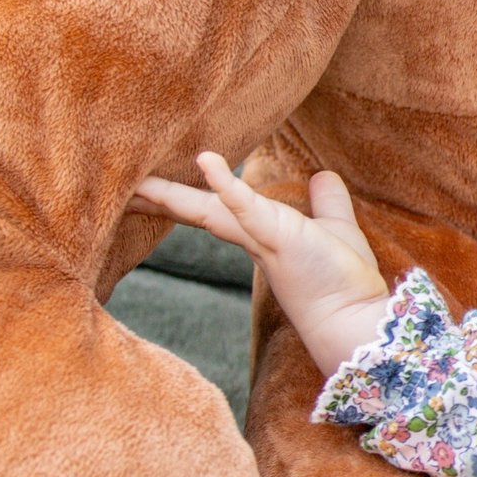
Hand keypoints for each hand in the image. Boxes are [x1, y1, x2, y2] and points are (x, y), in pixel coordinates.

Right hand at [130, 154, 391, 375]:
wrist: (354, 317)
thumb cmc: (345, 280)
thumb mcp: (336, 228)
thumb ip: (327, 202)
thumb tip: (323, 176)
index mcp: (262, 233)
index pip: (214, 210)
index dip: (184, 197)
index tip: (150, 188)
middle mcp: (253, 236)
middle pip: (197, 212)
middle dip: (160, 199)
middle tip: (121, 187)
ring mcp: (261, 237)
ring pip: (207, 211)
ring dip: (171, 194)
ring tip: (135, 181)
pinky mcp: (276, 236)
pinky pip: (245, 205)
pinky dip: (227, 183)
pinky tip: (205, 159)